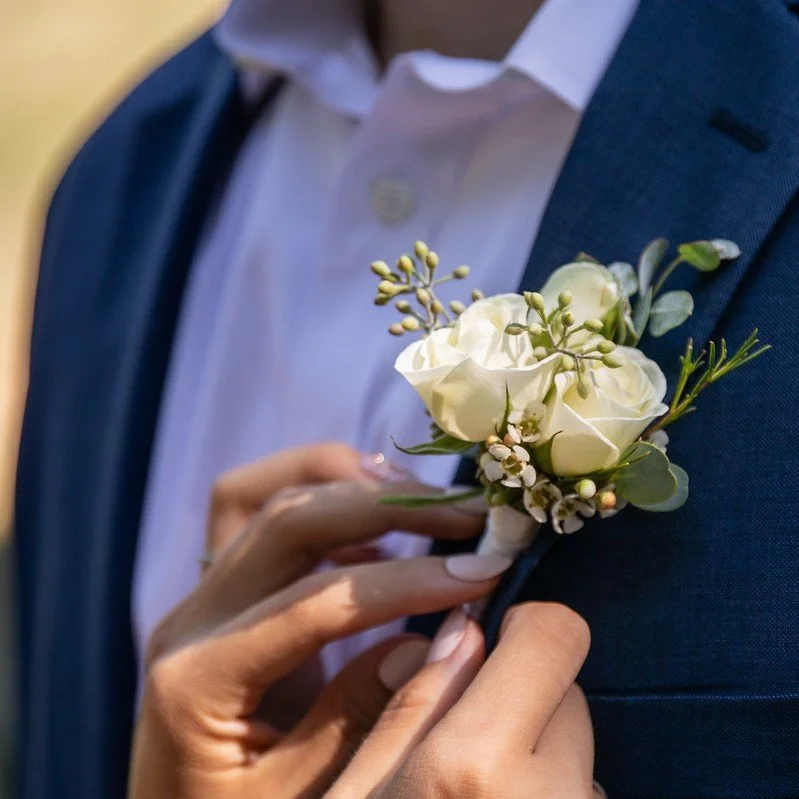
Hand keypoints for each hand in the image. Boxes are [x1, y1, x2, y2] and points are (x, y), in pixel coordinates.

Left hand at [130, 444, 496, 797]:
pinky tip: (382, 529)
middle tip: (465, 513)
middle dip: (385, 505)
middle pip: (288, 519)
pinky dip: (323, 500)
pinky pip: (257, 512)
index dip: (406, 580)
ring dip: (348, 483)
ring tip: (425, 499)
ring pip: (265, 495)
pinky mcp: (218, 592)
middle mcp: (189, 620)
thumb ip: (361, 718)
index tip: (480, 571)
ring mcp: (199, 598)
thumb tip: (432, 638)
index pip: (317, 601)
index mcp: (198, 679)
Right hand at [330, 603, 599, 798]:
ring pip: (579, 750)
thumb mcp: (356, 798)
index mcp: (477, 766)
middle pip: (566, 691)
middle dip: (523, 703)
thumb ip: (412, 707)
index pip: (553, 634)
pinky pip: (585, 792)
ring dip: (539, 760)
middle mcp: (556, 795)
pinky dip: (553, 796)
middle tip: (467, 753)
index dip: (523, 625)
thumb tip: (464, 627)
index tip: (491, 643)